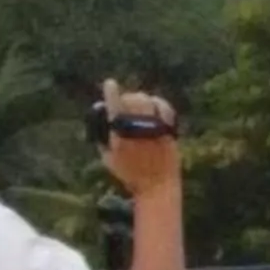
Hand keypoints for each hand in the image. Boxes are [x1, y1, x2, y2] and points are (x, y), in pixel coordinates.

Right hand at [99, 80, 180, 196]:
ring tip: (139, 104)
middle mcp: (138, 129)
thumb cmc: (129, 174)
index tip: (110, 84)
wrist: (157, 185)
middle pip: (132, 100)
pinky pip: (165, 108)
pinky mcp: (168, 131)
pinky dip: (158, 103)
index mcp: (121, 135)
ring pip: (148, 101)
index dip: (111, 92)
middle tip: (126, 102)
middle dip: (127, 98)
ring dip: (141, 98)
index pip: (115, 107)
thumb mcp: (108, 158)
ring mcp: (155, 129)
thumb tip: (100, 117)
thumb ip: (102, 137)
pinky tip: (155, 105)